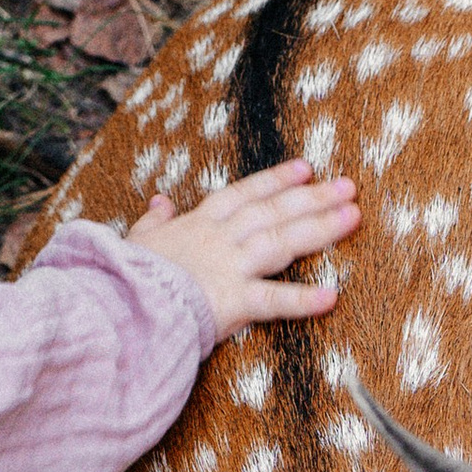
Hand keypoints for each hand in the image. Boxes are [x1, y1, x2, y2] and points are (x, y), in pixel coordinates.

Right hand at [128, 159, 360, 344]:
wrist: (118, 303)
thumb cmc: (124, 275)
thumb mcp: (136, 240)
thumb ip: (153, 221)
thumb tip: (160, 201)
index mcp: (198, 225)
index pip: (244, 195)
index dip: (276, 180)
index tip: (306, 168)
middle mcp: (219, 240)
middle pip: (273, 212)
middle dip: (313, 197)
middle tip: (349, 185)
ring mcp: (227, 268)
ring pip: (281, 241)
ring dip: (320, 228)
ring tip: (354, 216)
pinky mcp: (229, 302)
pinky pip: (272, 300)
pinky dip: (302, 299)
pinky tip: (332, 296)